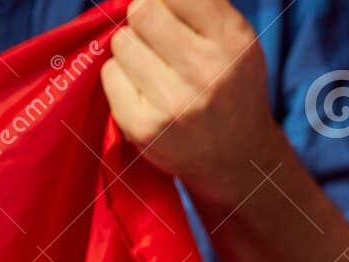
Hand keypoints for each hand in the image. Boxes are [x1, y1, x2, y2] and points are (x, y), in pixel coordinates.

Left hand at [102, 0, 280, 210]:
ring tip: (157, 73)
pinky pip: (110, 74)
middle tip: (159, 44)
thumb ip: (201, 6)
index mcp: (233, 40)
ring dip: (132, 51)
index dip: (165, 1)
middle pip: (141, 11)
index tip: (171, 16)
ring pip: (122, 42)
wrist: (237, 159)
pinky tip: (145, 95)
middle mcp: (206, 71)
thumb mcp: (236, 41)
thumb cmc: (230, 87)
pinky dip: (121, 79)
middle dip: (144, 22)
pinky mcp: (145, 127)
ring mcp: (174, 102)